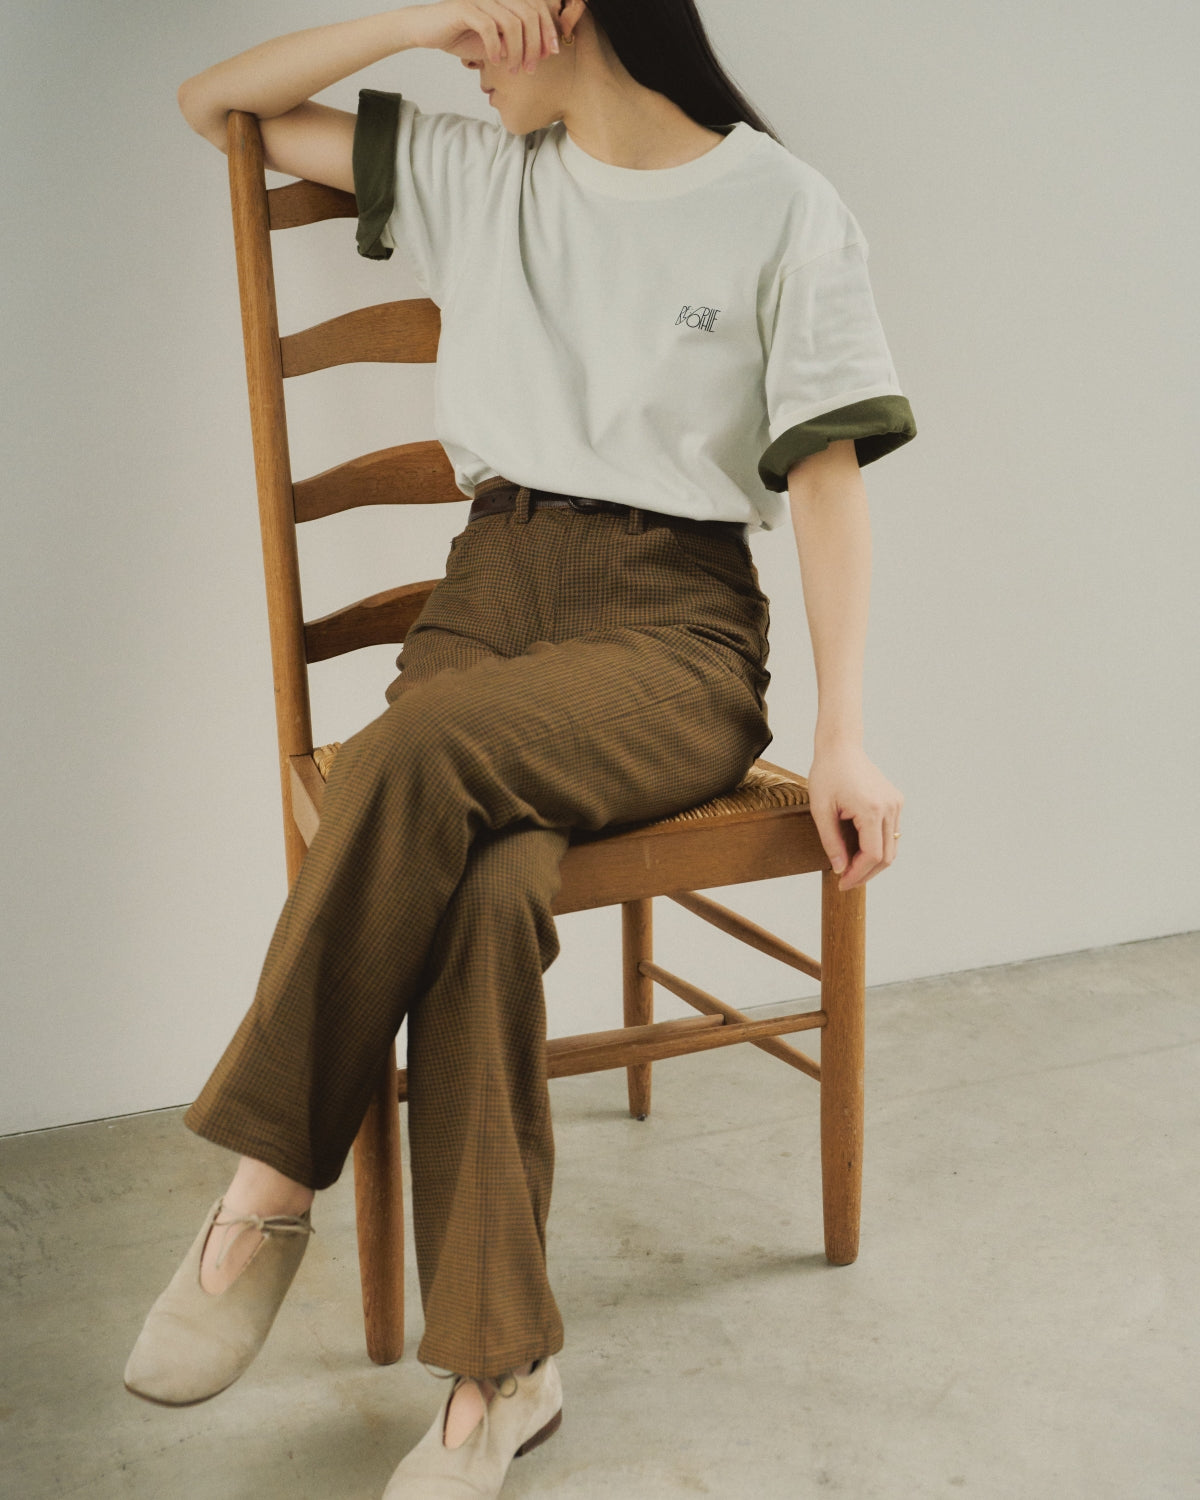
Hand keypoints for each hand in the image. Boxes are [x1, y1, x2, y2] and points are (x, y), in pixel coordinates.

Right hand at [413, 0, 563, 69]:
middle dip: (535, 45)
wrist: (428, 31)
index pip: (537, 8)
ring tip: (513, 70)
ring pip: (512, 23)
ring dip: (517, 51)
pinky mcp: (464, 8)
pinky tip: (495, 61)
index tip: (551, 53)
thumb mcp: (496, 43)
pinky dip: (496, 48)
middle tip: (531, 69)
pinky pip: (489, 27)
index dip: (548, 29)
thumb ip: (515, 44)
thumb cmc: (463, 36)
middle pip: (529, 15)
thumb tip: (539, 52)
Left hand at [806, 741, 903, 891]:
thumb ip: (831, 842)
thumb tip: (840, 868)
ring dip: (874, 863)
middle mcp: (890, 808)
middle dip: (866, 873)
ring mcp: (896, 804)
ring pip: (892, 847)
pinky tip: (860, 853)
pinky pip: (891, 833)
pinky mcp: (895, 802)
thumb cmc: (827, 774)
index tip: (841, 882)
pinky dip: (878, 847)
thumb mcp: (821, 810)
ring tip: (852, 870)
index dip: (857, 873)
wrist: (841, 748)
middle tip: (846, 882)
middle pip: (887, 856)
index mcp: (872, 809)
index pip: (872, 854)